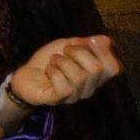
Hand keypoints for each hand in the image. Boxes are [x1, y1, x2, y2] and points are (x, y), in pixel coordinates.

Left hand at [0, 36, 122, 124]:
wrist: (25, 74)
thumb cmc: (50, 61)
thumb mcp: (68, 45)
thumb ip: (86, 43)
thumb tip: (106, 40)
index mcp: (96, 76)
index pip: (113, 68)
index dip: (103, 52)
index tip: (88, 41)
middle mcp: (89, 88)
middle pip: (96, 69)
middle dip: (78, 52)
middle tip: (64, 51)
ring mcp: (75, 96)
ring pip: (79, 76)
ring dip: (62, 62)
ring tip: (54, 61)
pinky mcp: (58, 100)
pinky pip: (65, 87)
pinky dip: (54, 72)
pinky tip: (49, 70)